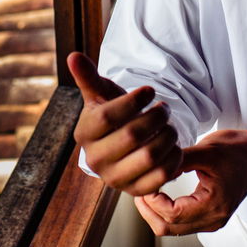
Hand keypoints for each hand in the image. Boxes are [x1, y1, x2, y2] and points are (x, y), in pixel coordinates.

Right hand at [67, 52, 183, 196]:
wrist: (122, 145)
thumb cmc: (113, 114)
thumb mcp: (101, 94)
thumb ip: (88, 76)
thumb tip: (73, 55)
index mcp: (84, 133)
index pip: (108, 117)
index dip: (133, 101)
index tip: (150, 90)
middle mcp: (94, 160)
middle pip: (132, 135)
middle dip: (155, 117)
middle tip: (164, 108)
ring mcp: (114, 179)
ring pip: (149, 156)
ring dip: (168, 136)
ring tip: (170, 126)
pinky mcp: (134, 191)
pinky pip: (161, 177)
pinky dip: (173, 158)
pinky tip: (174, 145)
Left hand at [134, 129, 246, 235]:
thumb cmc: (235, 150)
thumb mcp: (205, 150)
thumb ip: (178, 161)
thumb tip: (153, 168)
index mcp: (214, 204)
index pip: (173, 214)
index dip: (152, 200)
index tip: (145, 181)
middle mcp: (214, 219)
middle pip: (169, 228)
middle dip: (148, 209)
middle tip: (137, 188)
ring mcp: (211, 221)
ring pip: (172, 229)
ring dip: (154, 213)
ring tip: (145, 191)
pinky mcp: (208, 218)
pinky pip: (180, 224)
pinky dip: (165, 213)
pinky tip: (158, 195)